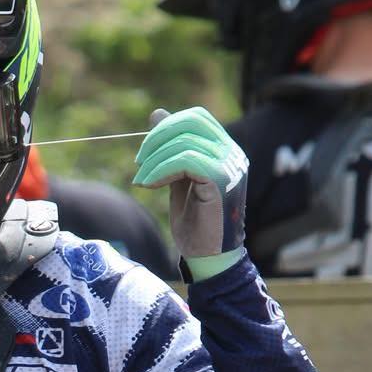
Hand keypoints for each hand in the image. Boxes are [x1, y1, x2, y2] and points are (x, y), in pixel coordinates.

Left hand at [133, 106, 246, 265]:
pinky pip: (186, 160)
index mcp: (224, 150)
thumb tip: (157, 114)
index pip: (196, 117)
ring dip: (155, 159)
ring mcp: (229, 166)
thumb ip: (171, 149)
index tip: (146, 151)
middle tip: (139, 162)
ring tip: (141, 180)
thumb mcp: (178, 178)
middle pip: (190, 122)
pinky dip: (161, 170)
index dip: (166, 126)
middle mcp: (231, 154)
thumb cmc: (195, 222)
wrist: (208, 257)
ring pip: (185, 142)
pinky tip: (149, 185)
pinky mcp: (221, 182)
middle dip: (157, 138)